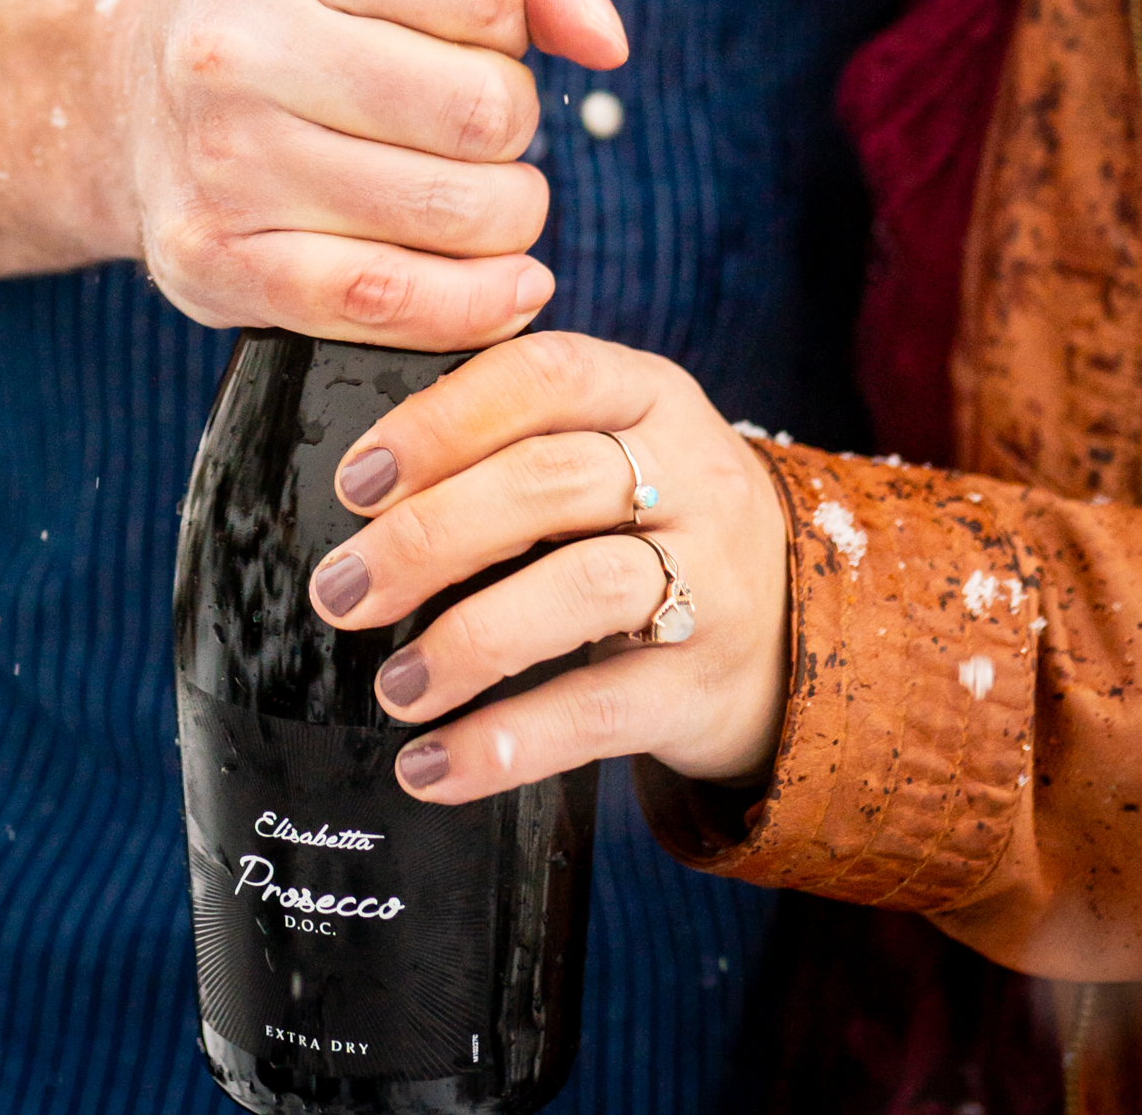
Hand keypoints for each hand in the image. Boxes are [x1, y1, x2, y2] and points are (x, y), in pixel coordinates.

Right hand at [107, 0, 627, 341]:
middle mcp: (229, 45)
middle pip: (484, 110)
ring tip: (470, 189)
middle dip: (510, 122)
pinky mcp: (215, 264)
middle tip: (469, 121)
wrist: (133, 99)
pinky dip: (472, 305)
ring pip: (458, 211)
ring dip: (502, 212)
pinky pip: (390, 303)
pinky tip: (501, 284)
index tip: (479, 33)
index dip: (513, 21)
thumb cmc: (301, 0)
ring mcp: (217, 162)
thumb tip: (605, 43)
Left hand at [308, 333, 791, 801]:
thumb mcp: (617, 443)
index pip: (545, 376)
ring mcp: (712, 579)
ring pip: (586, 587)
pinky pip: (599, 709)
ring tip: (393, 686)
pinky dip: (506, 743)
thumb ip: (519, 433)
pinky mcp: (704, 684)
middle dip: (430, 535)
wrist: (799, 625)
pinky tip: (432, 764)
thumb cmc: (658, 519)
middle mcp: (691, 475)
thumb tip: (362, 475)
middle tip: (342, 588)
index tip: (358, 479)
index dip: (443, 421)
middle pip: (552, 482)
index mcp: (649, 395)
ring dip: (469, 638)